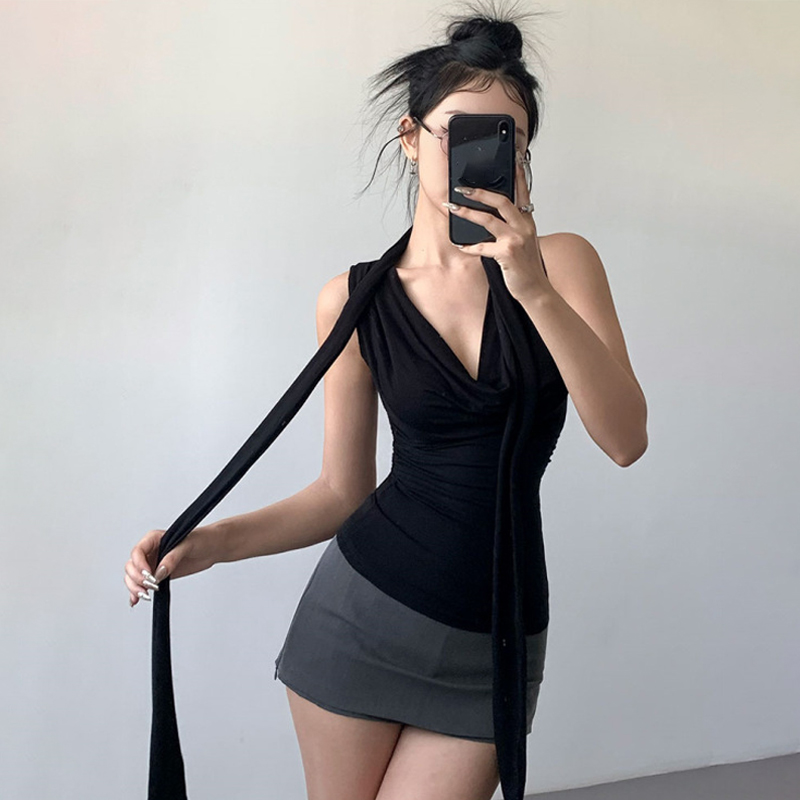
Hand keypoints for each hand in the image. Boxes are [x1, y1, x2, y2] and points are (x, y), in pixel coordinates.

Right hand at [124, 527, 213, 607]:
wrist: (212, 548)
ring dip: (135, 587)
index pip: (137, 551)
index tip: (149, 574)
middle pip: (131, 566)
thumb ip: (172, 558)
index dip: (139, 564)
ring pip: (133, 577)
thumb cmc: (200, 540)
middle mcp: (150, 551)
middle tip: (151, 586)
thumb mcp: (187, 545)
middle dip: (137, 578)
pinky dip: (136, 593)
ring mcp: (153, 564)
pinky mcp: (158, 575)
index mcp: (153, 539)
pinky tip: (135, 600)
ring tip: (145, 595)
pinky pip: (141, 584)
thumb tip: (159, 572)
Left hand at [443, 159, 547, 298]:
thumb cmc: (527, 267)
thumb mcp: (525, 241)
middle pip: (501, 200)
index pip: (522, 191)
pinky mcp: (507, 254)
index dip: (516, 174)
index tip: (510, 158)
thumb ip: (514, 226)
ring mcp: (516, 239)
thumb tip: (494, 215)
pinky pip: (482, 247)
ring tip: (452, 207)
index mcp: (528, 221)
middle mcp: (524, 226)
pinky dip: (469, 246)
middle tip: (461, 188)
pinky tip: (460, 245)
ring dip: (467, 212)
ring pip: (488, 219)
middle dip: (479, 192)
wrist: (536, 290)